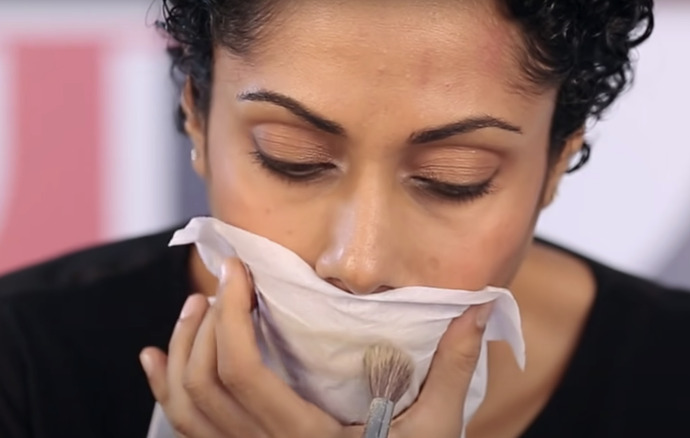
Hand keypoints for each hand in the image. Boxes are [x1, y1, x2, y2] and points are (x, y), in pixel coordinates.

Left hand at [139, 258, 492, 437]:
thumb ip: (454, 366)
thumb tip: (478, 307)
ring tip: (196, 306)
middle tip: (225, 281)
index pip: (242, 375)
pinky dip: (163, 390)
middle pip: (202, 385)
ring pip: (185, 408)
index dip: (232, 319)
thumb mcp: (437, 429)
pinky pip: (186, 430)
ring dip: (180, 351)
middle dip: (203, 325)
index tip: (242, 272)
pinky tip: (153, 358)